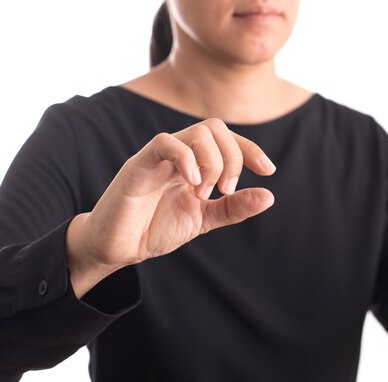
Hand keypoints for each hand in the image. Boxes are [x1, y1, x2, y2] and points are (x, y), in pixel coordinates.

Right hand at [66, 118, 275, 296]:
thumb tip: (269, 196)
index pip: (227, 140)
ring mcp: (159, 157)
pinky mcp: (139, 165)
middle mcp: (179, 155)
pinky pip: (165, 144)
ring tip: (205, 193)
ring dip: (212, 162)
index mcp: (195, 163)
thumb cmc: (155, 229)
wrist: (117, 247)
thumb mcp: (203, 219)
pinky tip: (193, 183)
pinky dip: (186, 158)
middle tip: (227, 188)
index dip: (250, 149)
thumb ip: (233, 207)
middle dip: (232, 156)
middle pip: (214, 128)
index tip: (268, 170)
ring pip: (195, 132)